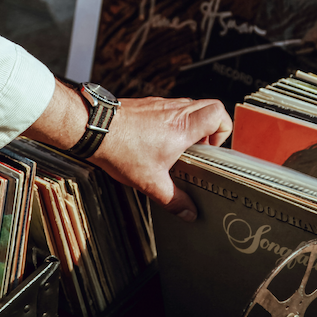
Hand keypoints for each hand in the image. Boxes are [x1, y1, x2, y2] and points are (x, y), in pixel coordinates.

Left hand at [24, 80, 231, 221]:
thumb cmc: (120, 149)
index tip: (211, 149)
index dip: (223, 131)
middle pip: (209, 106)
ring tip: (179, 148)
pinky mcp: (147, 104)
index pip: (218, 113)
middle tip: (199, 149)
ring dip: (191, 125)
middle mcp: (175, 111)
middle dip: (211, 129)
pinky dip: (173, 122)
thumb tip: (188, 212)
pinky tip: (158, 141)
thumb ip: (174, 200)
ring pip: (190, 106)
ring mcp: (161, 104)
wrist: (94, 129)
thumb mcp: (151, 182)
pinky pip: (170, 108)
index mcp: (183, 127)